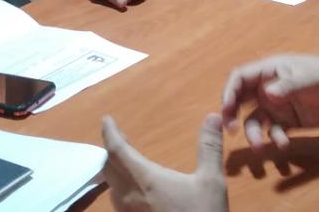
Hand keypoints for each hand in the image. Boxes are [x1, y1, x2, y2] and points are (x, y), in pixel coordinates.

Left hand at [102, 113, 227, 211]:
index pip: (116, 150)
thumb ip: (209, 147)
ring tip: (125, 159)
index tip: (106, 119)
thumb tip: (212, 116)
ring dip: (114, 169)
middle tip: (119, 136)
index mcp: (144, 179)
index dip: (109, 132)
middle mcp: (128, 197)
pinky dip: (119, 187)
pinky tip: (134, 188)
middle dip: (111, 149)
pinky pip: (117, 202)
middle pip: (108, 167)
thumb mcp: (211, 181)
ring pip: (111, 186)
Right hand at [221, 55, 318, 151]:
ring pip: (256, 120)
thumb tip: (267, 94)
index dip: (229, 92)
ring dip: (254, 133)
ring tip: (260, 146)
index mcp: (269, 71)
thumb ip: (287, 87)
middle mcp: (268, 88)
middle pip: (241, 100)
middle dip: (232, 114)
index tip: (225, 110)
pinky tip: (284, 144)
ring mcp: (277, 105)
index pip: (240, 78)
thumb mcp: (307, 79)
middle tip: (230, 129)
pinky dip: (275, 139)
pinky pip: (273, 132)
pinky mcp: (288, 121)